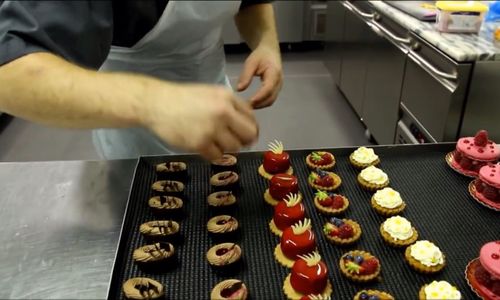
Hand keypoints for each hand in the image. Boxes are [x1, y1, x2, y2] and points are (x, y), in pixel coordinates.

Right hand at [143, 83, 258, 159]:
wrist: (156, 103)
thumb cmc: (183, 99)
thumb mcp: (211, 93)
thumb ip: (230, 105)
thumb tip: (247, 124)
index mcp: (227, 98)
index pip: (252, 118)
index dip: (250, 129)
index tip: (245, 135)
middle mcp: (223, 112)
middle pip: (248, 135)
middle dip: (244, 141)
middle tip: (234, 143)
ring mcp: (212, 129)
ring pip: (234, 148)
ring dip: (226, 148)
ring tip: (214, 143)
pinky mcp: (200, 143)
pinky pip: (217, 156)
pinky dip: (213, 155)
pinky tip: (204, 147)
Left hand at [237, 46, 282, 108]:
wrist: (270, 51)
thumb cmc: (260, 56)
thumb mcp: (251, 62)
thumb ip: (245, 76)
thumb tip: (239, 89)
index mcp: (274, 73)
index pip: (268, 88)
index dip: (259, 97)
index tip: (249, 102)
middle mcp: (279, 82)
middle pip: (271, 98)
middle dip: (259, 104)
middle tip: (245, 107)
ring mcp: (278, 86)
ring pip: (271, 100)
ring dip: (260, 105)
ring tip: (247, 107)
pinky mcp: (276, 89)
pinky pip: (270, 99)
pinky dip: (262, 103)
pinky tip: (252, 104)